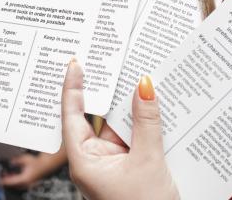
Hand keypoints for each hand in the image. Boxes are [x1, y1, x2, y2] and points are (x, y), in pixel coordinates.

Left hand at [0, 151, 65, 188]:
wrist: (46, 164)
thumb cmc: (38, 162)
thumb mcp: (24, 159)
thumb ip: (16, 161)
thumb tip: (10, 162)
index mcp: (24, 179)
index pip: (10, 182)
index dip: (2, 181)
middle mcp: (26, 184)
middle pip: (12, 185)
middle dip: (6, 181)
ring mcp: (28, 184)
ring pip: (16, 185)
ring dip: (10, 181)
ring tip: (5, 175)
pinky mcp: (29, 183)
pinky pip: (20, 183)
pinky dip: (15, 180)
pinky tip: (12, 175)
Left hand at [62, 59, 178, 199]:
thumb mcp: (148, 161)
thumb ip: (146, 122)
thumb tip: (143, 87)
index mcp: (84, 161)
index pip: (72, 116)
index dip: (73, 88)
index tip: (75, 63)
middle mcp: (95, 161)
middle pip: (100, 118)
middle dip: (111, 94)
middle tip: (117, 62)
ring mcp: (114, 165)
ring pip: (122, 128)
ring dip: (134, 110)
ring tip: (145, 80)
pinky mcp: (131, 168)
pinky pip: (136, 139)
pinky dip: (146, 125)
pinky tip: (159, 108)